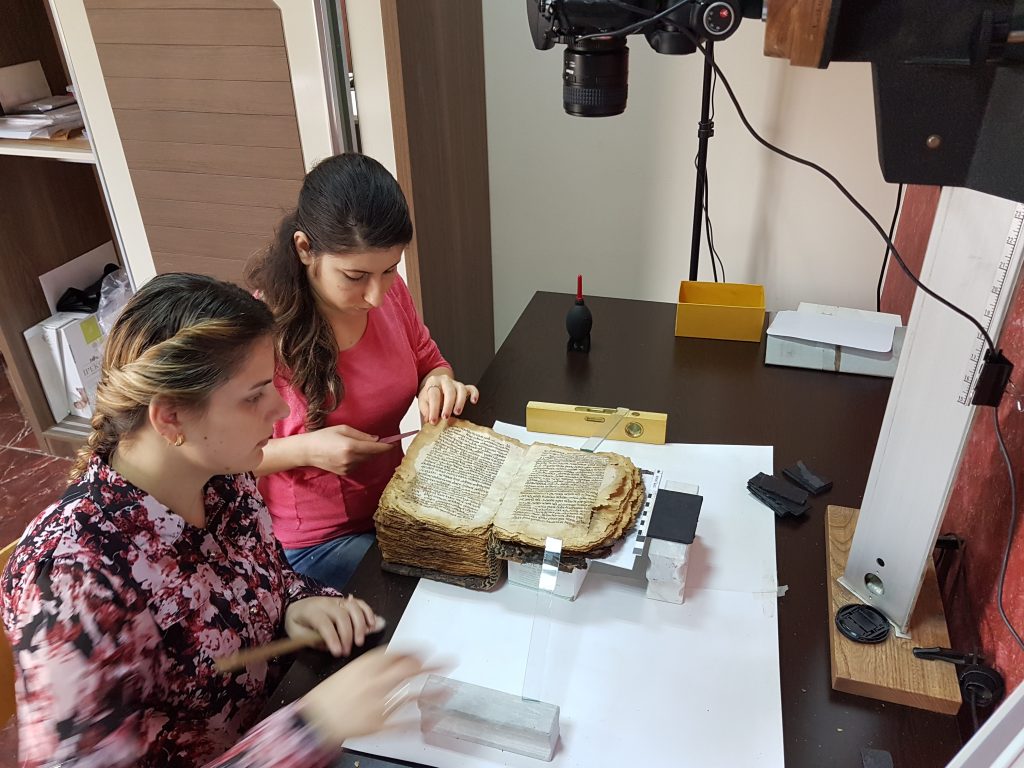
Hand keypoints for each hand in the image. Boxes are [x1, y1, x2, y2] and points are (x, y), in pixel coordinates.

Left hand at [284, 595, 380, 656]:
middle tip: (347, 650)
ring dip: (360, 625)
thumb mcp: (297, 634)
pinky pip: (360, 604)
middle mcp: (326, 603)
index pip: (324, 623)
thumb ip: (313, 640)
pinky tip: (372, 625)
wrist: (298, 606)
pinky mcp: (346, 601)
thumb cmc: (298, 622)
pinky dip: (368, 613)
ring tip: (360, 641)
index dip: (332, 638)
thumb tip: (331, 646)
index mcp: (311, 610)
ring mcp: (337, 600)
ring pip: (354, 608)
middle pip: (342, 615)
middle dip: (347, 635)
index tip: (337, 652)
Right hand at [300, 648, 435, 746]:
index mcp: (365, 666)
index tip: (426, 650)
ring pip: (412, 694)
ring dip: (432, 691)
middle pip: (409, 669)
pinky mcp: (379, 724)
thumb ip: (371, 666)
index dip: (415, 651)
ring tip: (448, 688)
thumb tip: (393, 661)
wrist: (312, 721)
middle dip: (430, 665)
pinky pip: (405, 721)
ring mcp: (378, 704)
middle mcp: (374, 682)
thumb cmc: (328, 696)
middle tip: (445, 663)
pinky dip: (422, 719)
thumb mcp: (348, 672)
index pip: (397, 652)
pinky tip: (433, 717)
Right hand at [303, 424, 393, 474]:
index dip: (386, 446)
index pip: (375, 448)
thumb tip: (376, 439)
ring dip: (367, 453)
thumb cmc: (323, 436)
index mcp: (351, 446)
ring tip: (356, 445)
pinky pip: (358, 465)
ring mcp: (348, 468)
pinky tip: (349, 453)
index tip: (393, 443)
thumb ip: (361, 435)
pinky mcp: (345, 473)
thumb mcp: (343, 429)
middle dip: (378, 449)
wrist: (307, 451)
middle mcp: (350, 459)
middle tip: (381, 441)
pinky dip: (359, 459)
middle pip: (372, 455)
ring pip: (366, 460)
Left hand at [418, 374, 479, 424]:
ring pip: (461, 389)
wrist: (435, 387)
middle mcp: (445, 380)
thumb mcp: (423, 401)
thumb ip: (425, 410)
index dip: (433, 409)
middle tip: (446, 417)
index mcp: (433, 382)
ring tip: (457, 413)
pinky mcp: (464, 387)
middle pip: (449, 391)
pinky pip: (472, 388)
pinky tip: (473, 401)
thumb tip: (428, 419)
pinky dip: (474, 394)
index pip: (434, 395)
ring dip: (460, 402)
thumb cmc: (429, 395)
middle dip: (448, 405)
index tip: (433, 421)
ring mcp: (456, 383)